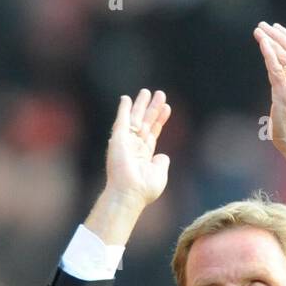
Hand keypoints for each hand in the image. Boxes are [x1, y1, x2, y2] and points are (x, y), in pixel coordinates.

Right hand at [104, 88, 171, 206]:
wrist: (130, 193)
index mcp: (143, 155)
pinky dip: (123, 110)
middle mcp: (134, 147)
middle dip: (152, 109)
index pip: (153, 133)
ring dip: (141, 105)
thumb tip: (163, 156)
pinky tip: (126, 99)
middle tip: (160, 94)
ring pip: (135, 119)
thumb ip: (162, 163)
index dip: (160, 120)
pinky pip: (121, 121)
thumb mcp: (159, 174)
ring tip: (147, 92)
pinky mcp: (118, 139)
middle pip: (145, 123)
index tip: (167, 108)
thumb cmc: (145, 189)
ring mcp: (125, 143)